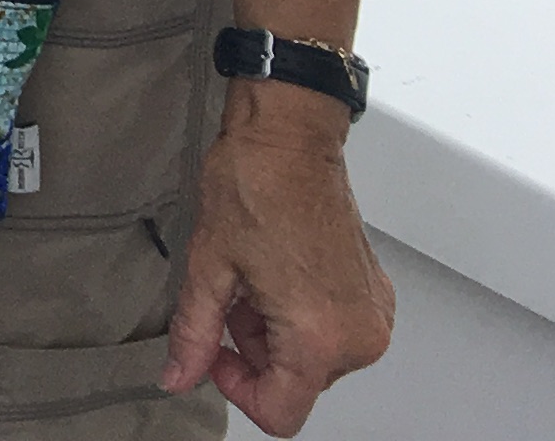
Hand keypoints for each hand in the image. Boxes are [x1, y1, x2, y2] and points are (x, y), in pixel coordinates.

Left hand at [162, 88, 392, 431]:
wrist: (289, 140)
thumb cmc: (255, 186)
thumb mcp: (208, 266)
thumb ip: (193, 334)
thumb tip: (178, 376)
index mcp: (321, 338)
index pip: (281, 413)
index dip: (237, 389)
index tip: (217, 352)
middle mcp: (359, 336)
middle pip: (296, 384)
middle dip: (254, 350)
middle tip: (234, 296)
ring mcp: (373, 317)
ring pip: (313, 360)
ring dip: (275, 332)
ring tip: (255, 278)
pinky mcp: (376, 298)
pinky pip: (334, 334)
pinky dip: (301, 317)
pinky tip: (280, 274)